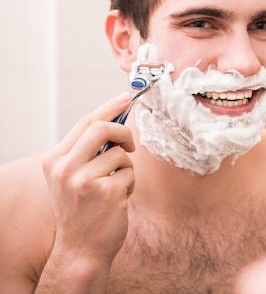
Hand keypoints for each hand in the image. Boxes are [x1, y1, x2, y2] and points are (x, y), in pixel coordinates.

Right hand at [41, 93, 134, 272]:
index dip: (109, 108)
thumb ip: (87, 151)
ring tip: (114, 188)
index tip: (126, 97)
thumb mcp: (72, 177)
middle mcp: (65, 168)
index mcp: (55, 160)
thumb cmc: (82, 210)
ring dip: (125, 169)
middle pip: (103, 128)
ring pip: (121, 154)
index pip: (85, 122)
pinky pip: (130, 173)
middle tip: (130, 145)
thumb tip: (116, 121)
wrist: (81, 249)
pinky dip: (129, 185)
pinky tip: (117, 201)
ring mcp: (85, 180)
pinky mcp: (107, 192)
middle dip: (124, 131)